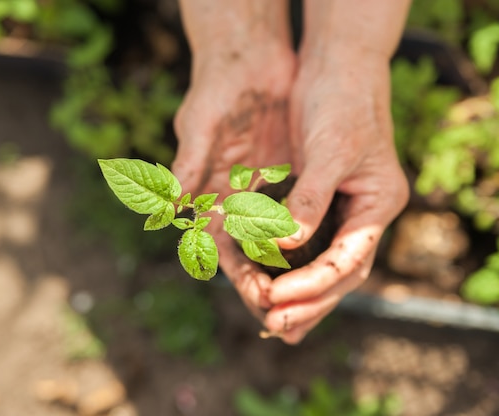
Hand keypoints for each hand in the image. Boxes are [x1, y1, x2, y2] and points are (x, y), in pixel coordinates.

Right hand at [172, 15, 296, 317]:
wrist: (248, 58)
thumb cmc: (219, 89)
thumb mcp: (202, 124)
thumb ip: (189, 163)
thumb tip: (172, 206)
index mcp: (210, 195)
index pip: (224, 249)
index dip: (241, 276)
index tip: (263, 301)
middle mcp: (234, 200)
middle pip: (252, 255)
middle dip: (269, 287)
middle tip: (292, 321)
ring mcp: (260, 190)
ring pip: (278, 243)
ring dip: (292, 272)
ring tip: (312, 303)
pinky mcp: (285, 178)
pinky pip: (299, 216)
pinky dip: (309, 240)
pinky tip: (326, 258)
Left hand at [263, 51, 408, 343]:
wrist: (337, 68)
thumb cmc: (343, 102)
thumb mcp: (331, 150)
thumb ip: (310, 200)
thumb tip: (283, 245)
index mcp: (379, 204)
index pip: (349, 259)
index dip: (314, 284)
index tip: (279, 300)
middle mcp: (364, 214)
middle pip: (340, 274)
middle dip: (308, 302)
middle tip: (276, 326)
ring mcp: (343, 210)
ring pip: (323, 265)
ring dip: (300, 296)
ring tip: (273, 323)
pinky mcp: (319, 202)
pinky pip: (305, 244)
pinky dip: (287, 266)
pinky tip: (268, 283)